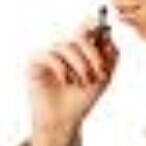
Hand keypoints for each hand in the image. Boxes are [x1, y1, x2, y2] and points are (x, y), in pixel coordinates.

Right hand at [28, 22, 117, 145]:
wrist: (64, 121)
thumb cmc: (81, 100)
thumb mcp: (103, 78)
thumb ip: (110, 57)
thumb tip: (109, 35)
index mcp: (79, 51)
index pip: (86, 29)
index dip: (94, 25)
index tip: (103, 27)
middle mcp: (63, 49)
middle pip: (79, 36)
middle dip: (93, 53)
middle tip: (100, 72)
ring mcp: (49, 54)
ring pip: (66, 46)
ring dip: (80, 65)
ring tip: (83, 82)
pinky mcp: (35, 63)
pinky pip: (50, 56)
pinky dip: (62, 68)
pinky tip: (66, 81)